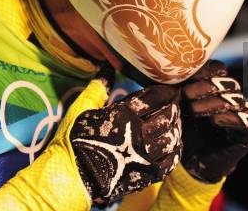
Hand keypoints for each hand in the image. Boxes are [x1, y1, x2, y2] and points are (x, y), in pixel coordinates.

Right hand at [70, 85, 181, 203]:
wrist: (72, 179)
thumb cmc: (74, 142)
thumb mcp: (81, 109)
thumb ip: (98, 88)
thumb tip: (106, 67)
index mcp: (123, 115)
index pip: (154, 97)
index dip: (166, 91)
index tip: (171, 90)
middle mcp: (138, 134)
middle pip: (167, 115)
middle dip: (173, 108)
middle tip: (173, 106)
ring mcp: (145, 156)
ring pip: (172, 136)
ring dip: (176, 128)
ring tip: (173, 124)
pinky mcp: (148, 174)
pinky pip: (171, 160)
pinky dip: (176, 150)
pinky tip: (173, 145)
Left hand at [180, 60, 247, 182]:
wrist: (193, 162)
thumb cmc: (186, 131)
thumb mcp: (179, 107)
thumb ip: (178, 89)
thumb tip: (167, 74)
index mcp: (219, 87)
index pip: (219, 69)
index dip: (204, 71)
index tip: (183, 77)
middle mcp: (234, 97)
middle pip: (227, 82)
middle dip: (205, 87)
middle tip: (184, 94)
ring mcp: (243, 114)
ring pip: (235, 100)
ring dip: (212, 103)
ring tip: (192, 110)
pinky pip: (245, 121)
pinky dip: (229, 118)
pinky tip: (213, 121)